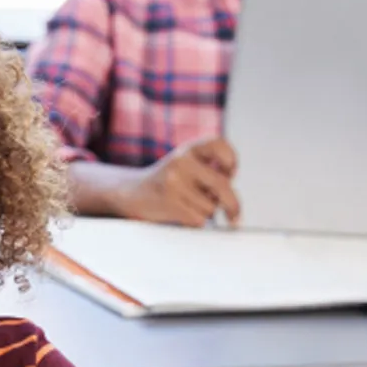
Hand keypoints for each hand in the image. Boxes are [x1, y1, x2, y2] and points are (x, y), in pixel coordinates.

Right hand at [120, 138, 239, 226]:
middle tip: (235, 216)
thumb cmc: (166, 182)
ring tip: (189, 205)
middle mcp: (181, 162)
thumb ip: (209, 172)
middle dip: (233, 204)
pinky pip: (198, 219)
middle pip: (222, 184)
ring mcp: (174, 181)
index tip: (231, 174)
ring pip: (210, 207)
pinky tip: (183, 214)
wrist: (132, 193)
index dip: (231, 160)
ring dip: (206, 212)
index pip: (219, 145)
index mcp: (188, 150)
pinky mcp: (169, 201)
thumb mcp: (185, 166)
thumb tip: (232, 198)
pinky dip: (196, 222)